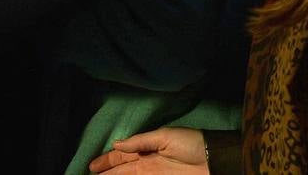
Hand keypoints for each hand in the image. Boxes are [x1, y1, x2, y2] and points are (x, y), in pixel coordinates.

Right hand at [88, 128, 207, 173]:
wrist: (215, 160)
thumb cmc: (192, 144)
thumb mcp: (165, 137)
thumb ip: (140, 141)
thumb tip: (116, 143)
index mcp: (147, 150)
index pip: (122, 156)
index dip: (106, 161)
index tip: (92, 167)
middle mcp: (147, 165)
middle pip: (121, 171)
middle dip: (106, 174)